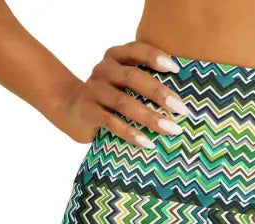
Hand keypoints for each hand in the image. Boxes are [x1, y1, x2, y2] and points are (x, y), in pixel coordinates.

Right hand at [55, 41, 189, 147]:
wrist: (72, 110)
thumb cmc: (110, 98)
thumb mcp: (124, 85)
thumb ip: (144, 84)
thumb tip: (182, 102)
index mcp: (115, 57)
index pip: (136, 50)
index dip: (155, 57)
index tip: (176, 69)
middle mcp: (103, 70)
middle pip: (133, 78)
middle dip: (160, 93)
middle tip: (181, 109)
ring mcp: (94, 90)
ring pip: (124, 102)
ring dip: (150, 117)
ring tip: (171, 129)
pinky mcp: (88, 111)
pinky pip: (112, 123)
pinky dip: (131, 133)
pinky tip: (148, 143)